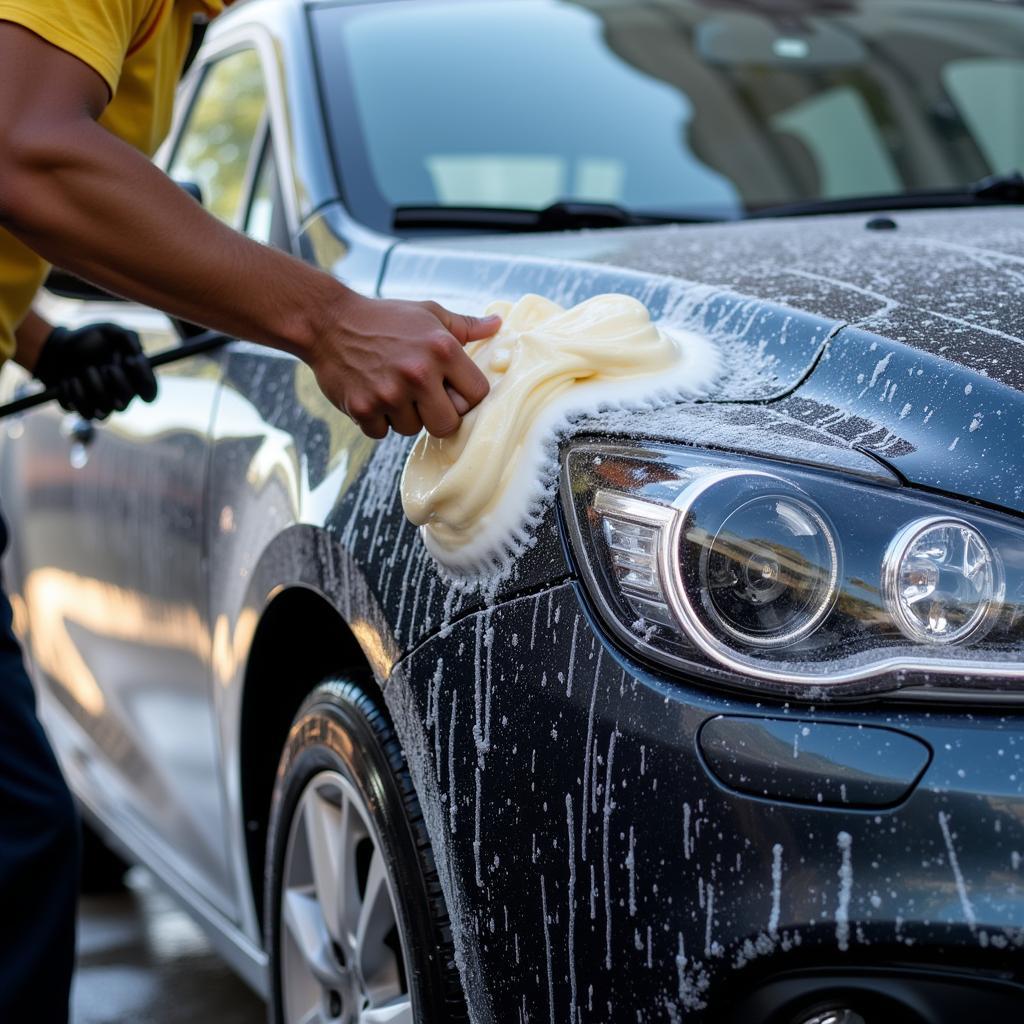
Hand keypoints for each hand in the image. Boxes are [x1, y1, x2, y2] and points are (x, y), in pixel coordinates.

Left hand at [33, 323, 157, 419]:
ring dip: (93, 387)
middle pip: (126, 403)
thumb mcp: (109, 330)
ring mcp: (101, 405)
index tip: (131, 361)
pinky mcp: (82, 409)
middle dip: (117, 384)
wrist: (56, 348)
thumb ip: (127, 336)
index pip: (150, 392)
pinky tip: (69, 379)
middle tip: (107, 367)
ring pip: (103, 411)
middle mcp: (120, 396)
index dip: (145, 380)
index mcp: (132, 380)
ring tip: (84, 369)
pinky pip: (82, 412)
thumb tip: (138, 351)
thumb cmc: (88, 339)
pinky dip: (74, 393)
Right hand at [309, 295, 499, 438]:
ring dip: (404, 415)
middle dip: (438, 415)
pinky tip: (371, 393)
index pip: (478, 395)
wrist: (328, 321)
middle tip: (422, 396)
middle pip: (449, 424)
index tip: (450, 389)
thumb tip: (497, 326)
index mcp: (443, 349)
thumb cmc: (385, 319)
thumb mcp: (428, 314)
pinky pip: (382, 433)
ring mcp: (389, 393)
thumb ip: (464, 326)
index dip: (465, 396)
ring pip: (412, 430)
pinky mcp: (362, 408)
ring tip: (391, 387)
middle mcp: (419, 373)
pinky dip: (377, 420)